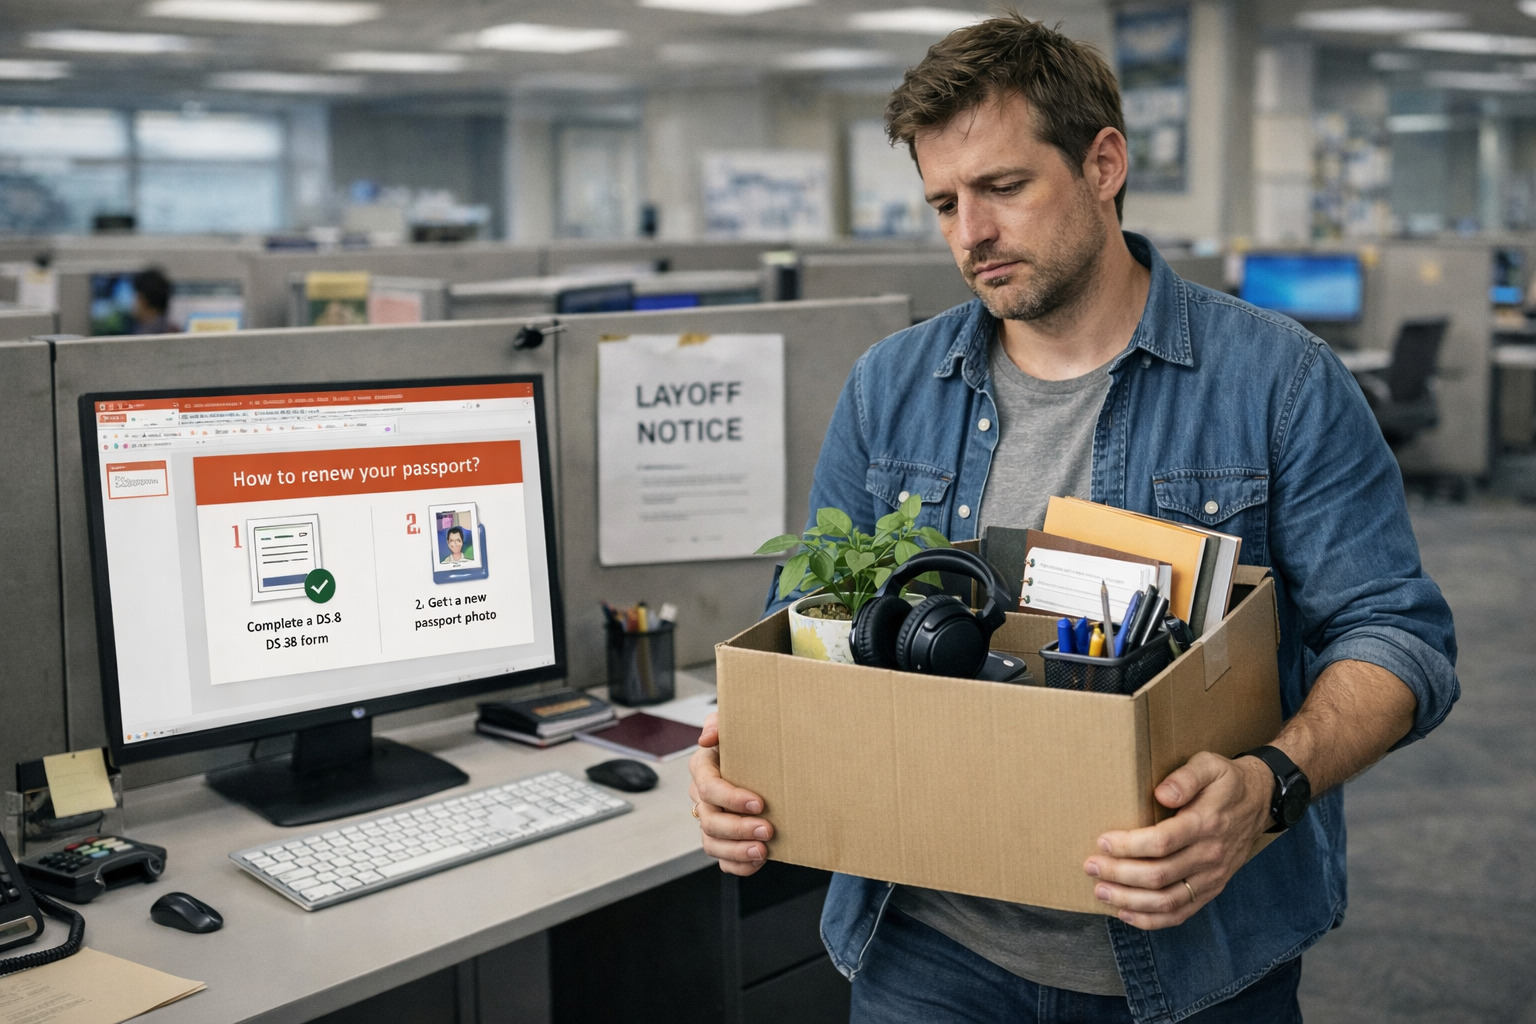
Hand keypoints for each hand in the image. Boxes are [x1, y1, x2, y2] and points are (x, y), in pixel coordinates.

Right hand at [688, 712, 773, 875]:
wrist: (766, 762)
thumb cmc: (750, 743)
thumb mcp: (737, 725)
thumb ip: (720, 724)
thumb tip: (707, 737)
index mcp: (703, 768)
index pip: (708, 787)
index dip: (731, 798)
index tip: (759, 803)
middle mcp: (702, 797)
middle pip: (709, 820)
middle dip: (739, 828)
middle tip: (768, 829)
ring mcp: (710, 821)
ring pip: (712, 843)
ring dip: (738, 850)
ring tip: (763, 850)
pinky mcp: (722, 840)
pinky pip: (722, 860)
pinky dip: (739, 865)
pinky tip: (758, 861)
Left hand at [1083, 751, 1274, 929]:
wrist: (1261, 801)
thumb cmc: (1226, 781)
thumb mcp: (1209, 765)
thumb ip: (1186, 777)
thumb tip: (1162, 793)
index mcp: (1206, 823)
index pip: (1162, 842)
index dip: (1129, 846)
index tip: (1102, 842)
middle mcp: (1210, 855)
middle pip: (1160, 875)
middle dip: (1120, 874)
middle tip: (1091, 866)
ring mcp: (1212, 876)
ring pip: (1168, 900)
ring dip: (1130, 901)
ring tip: (1101, 892)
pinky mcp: (1211, 889)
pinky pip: (1182, 913)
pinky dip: (1152, 919)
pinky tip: (1127, 913)